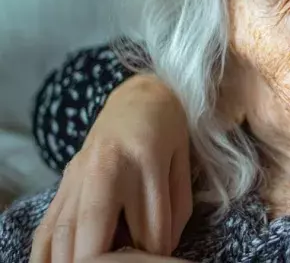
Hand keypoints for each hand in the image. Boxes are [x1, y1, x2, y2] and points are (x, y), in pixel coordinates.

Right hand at [30, 74, 192, 262]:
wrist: (139, 100)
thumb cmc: (169, 132)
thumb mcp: (183, 163)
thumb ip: (176, 208)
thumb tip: (161, 252)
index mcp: (145, 161)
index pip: (148, 228)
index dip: (155, 254)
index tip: (158, 259)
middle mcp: (104, 168)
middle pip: (93, 231)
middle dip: (104, 261)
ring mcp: (77, 176)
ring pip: (64, 232)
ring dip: (73, 260)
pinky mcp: (63, 183)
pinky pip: (47, 225)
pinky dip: (48, 253)